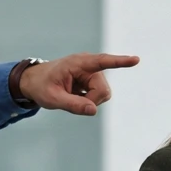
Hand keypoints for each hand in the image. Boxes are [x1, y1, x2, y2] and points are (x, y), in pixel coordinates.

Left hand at [19, 52, 139, 115]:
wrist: (35, 81)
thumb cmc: (41, 86)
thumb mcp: (53, 99)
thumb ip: (73, 105)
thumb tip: (93, 110)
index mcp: (78, 63)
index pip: (102, 62)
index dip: (119, 62)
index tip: (135, 60)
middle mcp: (88, 66)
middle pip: (103, 90)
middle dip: (92, 101)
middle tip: (73, 101)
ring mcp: (92, 73)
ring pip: (103, 94)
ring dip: (90, 101)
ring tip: (72, 96)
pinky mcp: (93, 80)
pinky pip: (98, 96)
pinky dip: (88, 100)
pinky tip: (75, 95)